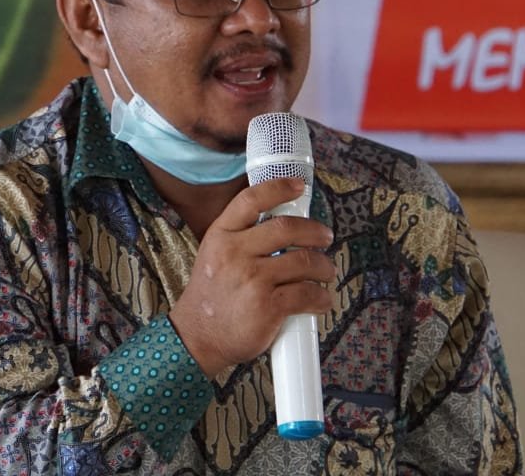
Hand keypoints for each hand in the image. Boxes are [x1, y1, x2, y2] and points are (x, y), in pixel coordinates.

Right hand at [168, 178, 335, 378]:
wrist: (198, 337)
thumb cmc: (212, 296)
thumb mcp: (215, 255)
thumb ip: (242, 238)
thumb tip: (284, 224)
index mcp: (221, 235)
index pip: (252, 200)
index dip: (279, 188)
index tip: (299, 187)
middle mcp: (235, 253)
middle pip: (287, 228)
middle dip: (315, 231)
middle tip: (325, 237)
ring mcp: (252, 280)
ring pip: (304, 261)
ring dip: (324, 266)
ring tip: (326, 272)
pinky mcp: (267, 306)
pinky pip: (307, 294)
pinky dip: (322, 297)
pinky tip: (322, 300)